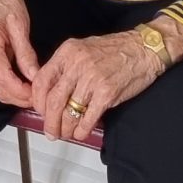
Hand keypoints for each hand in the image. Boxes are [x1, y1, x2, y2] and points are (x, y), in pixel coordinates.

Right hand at [0, 0, 41, 107]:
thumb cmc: (7, 4)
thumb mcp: (20, 25)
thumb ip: (26, 53)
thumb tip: (34, 77)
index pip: (1, 75)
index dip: (19, 89)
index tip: (35, 94)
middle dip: (17, 96)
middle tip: (37, 98)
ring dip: (12, 95)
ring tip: (32, 95)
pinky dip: (7, 87)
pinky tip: (22, 87)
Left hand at [32, 30, 166, 143]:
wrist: (145, 49)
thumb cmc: (116, 50)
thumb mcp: (84, 48)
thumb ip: (66, 66)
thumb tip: (50, 91)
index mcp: (68, 52)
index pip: (41, 80)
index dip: (38, 101)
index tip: (41, 111)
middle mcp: (77, 64)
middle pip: (53, 101)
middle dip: (50, 122)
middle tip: (51, 131)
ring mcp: (92, 79)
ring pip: (69, 112)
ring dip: (65, 129)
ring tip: (66, 134)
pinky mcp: (107, 93)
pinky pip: (88, 118)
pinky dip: (82, 130)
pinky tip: (81, 132)